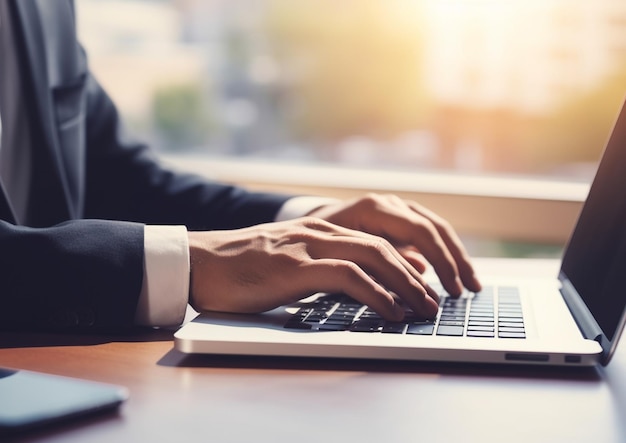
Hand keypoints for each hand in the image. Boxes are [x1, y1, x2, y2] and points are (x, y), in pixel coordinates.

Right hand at [188, 217, 440, 320]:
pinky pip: (347, 275)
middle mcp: (320, 232)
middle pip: (384, 246)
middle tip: (437, 301)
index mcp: (321, 230)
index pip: (379, 239)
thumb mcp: (291, 263)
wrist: (200, 263)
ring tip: (425, 308)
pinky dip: (376, 293)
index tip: (428, 285)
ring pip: (373, 256)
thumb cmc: (243, 269)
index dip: (409, 261)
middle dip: (418, 274)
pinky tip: (391, 311)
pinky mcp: (295, 266)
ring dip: (406, 284)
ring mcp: (308, 246)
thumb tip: (361, 285)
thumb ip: (324, 267)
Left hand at [306, 193, 481, 296]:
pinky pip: (427, 236)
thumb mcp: (339, 256)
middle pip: (434, 229)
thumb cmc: (317, 244)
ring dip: (455, 257)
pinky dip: (441, 256)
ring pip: (435, 230)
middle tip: (468, 290)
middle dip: (455, 260)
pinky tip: (452, 276)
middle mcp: (388, 204)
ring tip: (470, 285)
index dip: (440, 261)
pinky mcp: (397, 221)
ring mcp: (395, 209)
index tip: (451, 289)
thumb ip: (372, 266)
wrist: (305, 226)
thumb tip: (415, 278)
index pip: (420, 232)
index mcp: (374, 209)